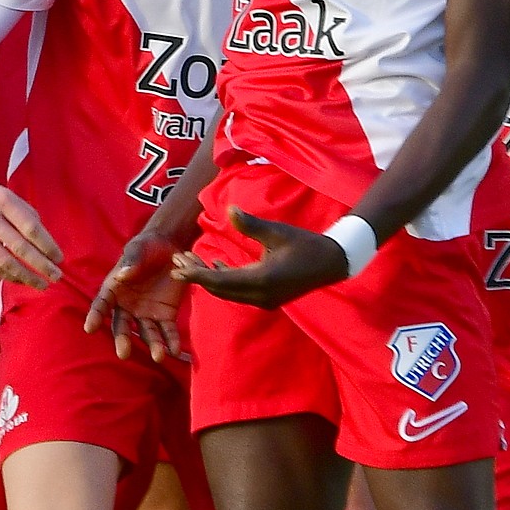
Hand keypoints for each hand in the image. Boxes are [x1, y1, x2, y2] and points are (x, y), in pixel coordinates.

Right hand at [0, 179, 59, 288]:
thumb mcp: (14, 199)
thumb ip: (30, 219)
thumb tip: (48, 248)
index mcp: (4, 201)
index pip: (31, 228)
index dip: (47, 246)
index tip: (59, 258)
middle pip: (20, 248)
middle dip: (41, 265)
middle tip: (56, 275)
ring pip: (5, 262)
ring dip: (27, 277)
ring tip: (41, 284)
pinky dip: (9, 276)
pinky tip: (22, 279)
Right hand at [85, 226, 189, 362]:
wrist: (169, 247)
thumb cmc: (146, 246)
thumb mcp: (137, 248)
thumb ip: (131, 260)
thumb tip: (123, 274)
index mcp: (114, 289)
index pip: (102, 304)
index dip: (95, 315)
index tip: (89, 328)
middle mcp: (127, 306)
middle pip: (123, 325)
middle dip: (123, 339)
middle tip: (123, 353)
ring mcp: (146, 313)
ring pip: (147, 333)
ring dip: (153, 345)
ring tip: (159, 356)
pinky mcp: (165, 315)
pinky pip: (167, 330)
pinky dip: (171, 340)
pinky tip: (174, 350)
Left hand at [172, 207, 350, 308]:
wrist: (332, 263)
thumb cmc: (306, 244)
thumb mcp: (277, 232)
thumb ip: (251, 225)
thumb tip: (229, 209)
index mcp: (261, 280)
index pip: (220, 280)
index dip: (197, 275)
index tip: (177, 269)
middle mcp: (260, 295)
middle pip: (220, 289)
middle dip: (198, 275)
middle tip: (177, 261)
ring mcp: (264, 300)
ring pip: (228, 291)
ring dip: (209, 278)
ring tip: (189, 262)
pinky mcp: (268, 298)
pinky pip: (238, 291)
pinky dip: (224, 280)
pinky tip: (214, 265)